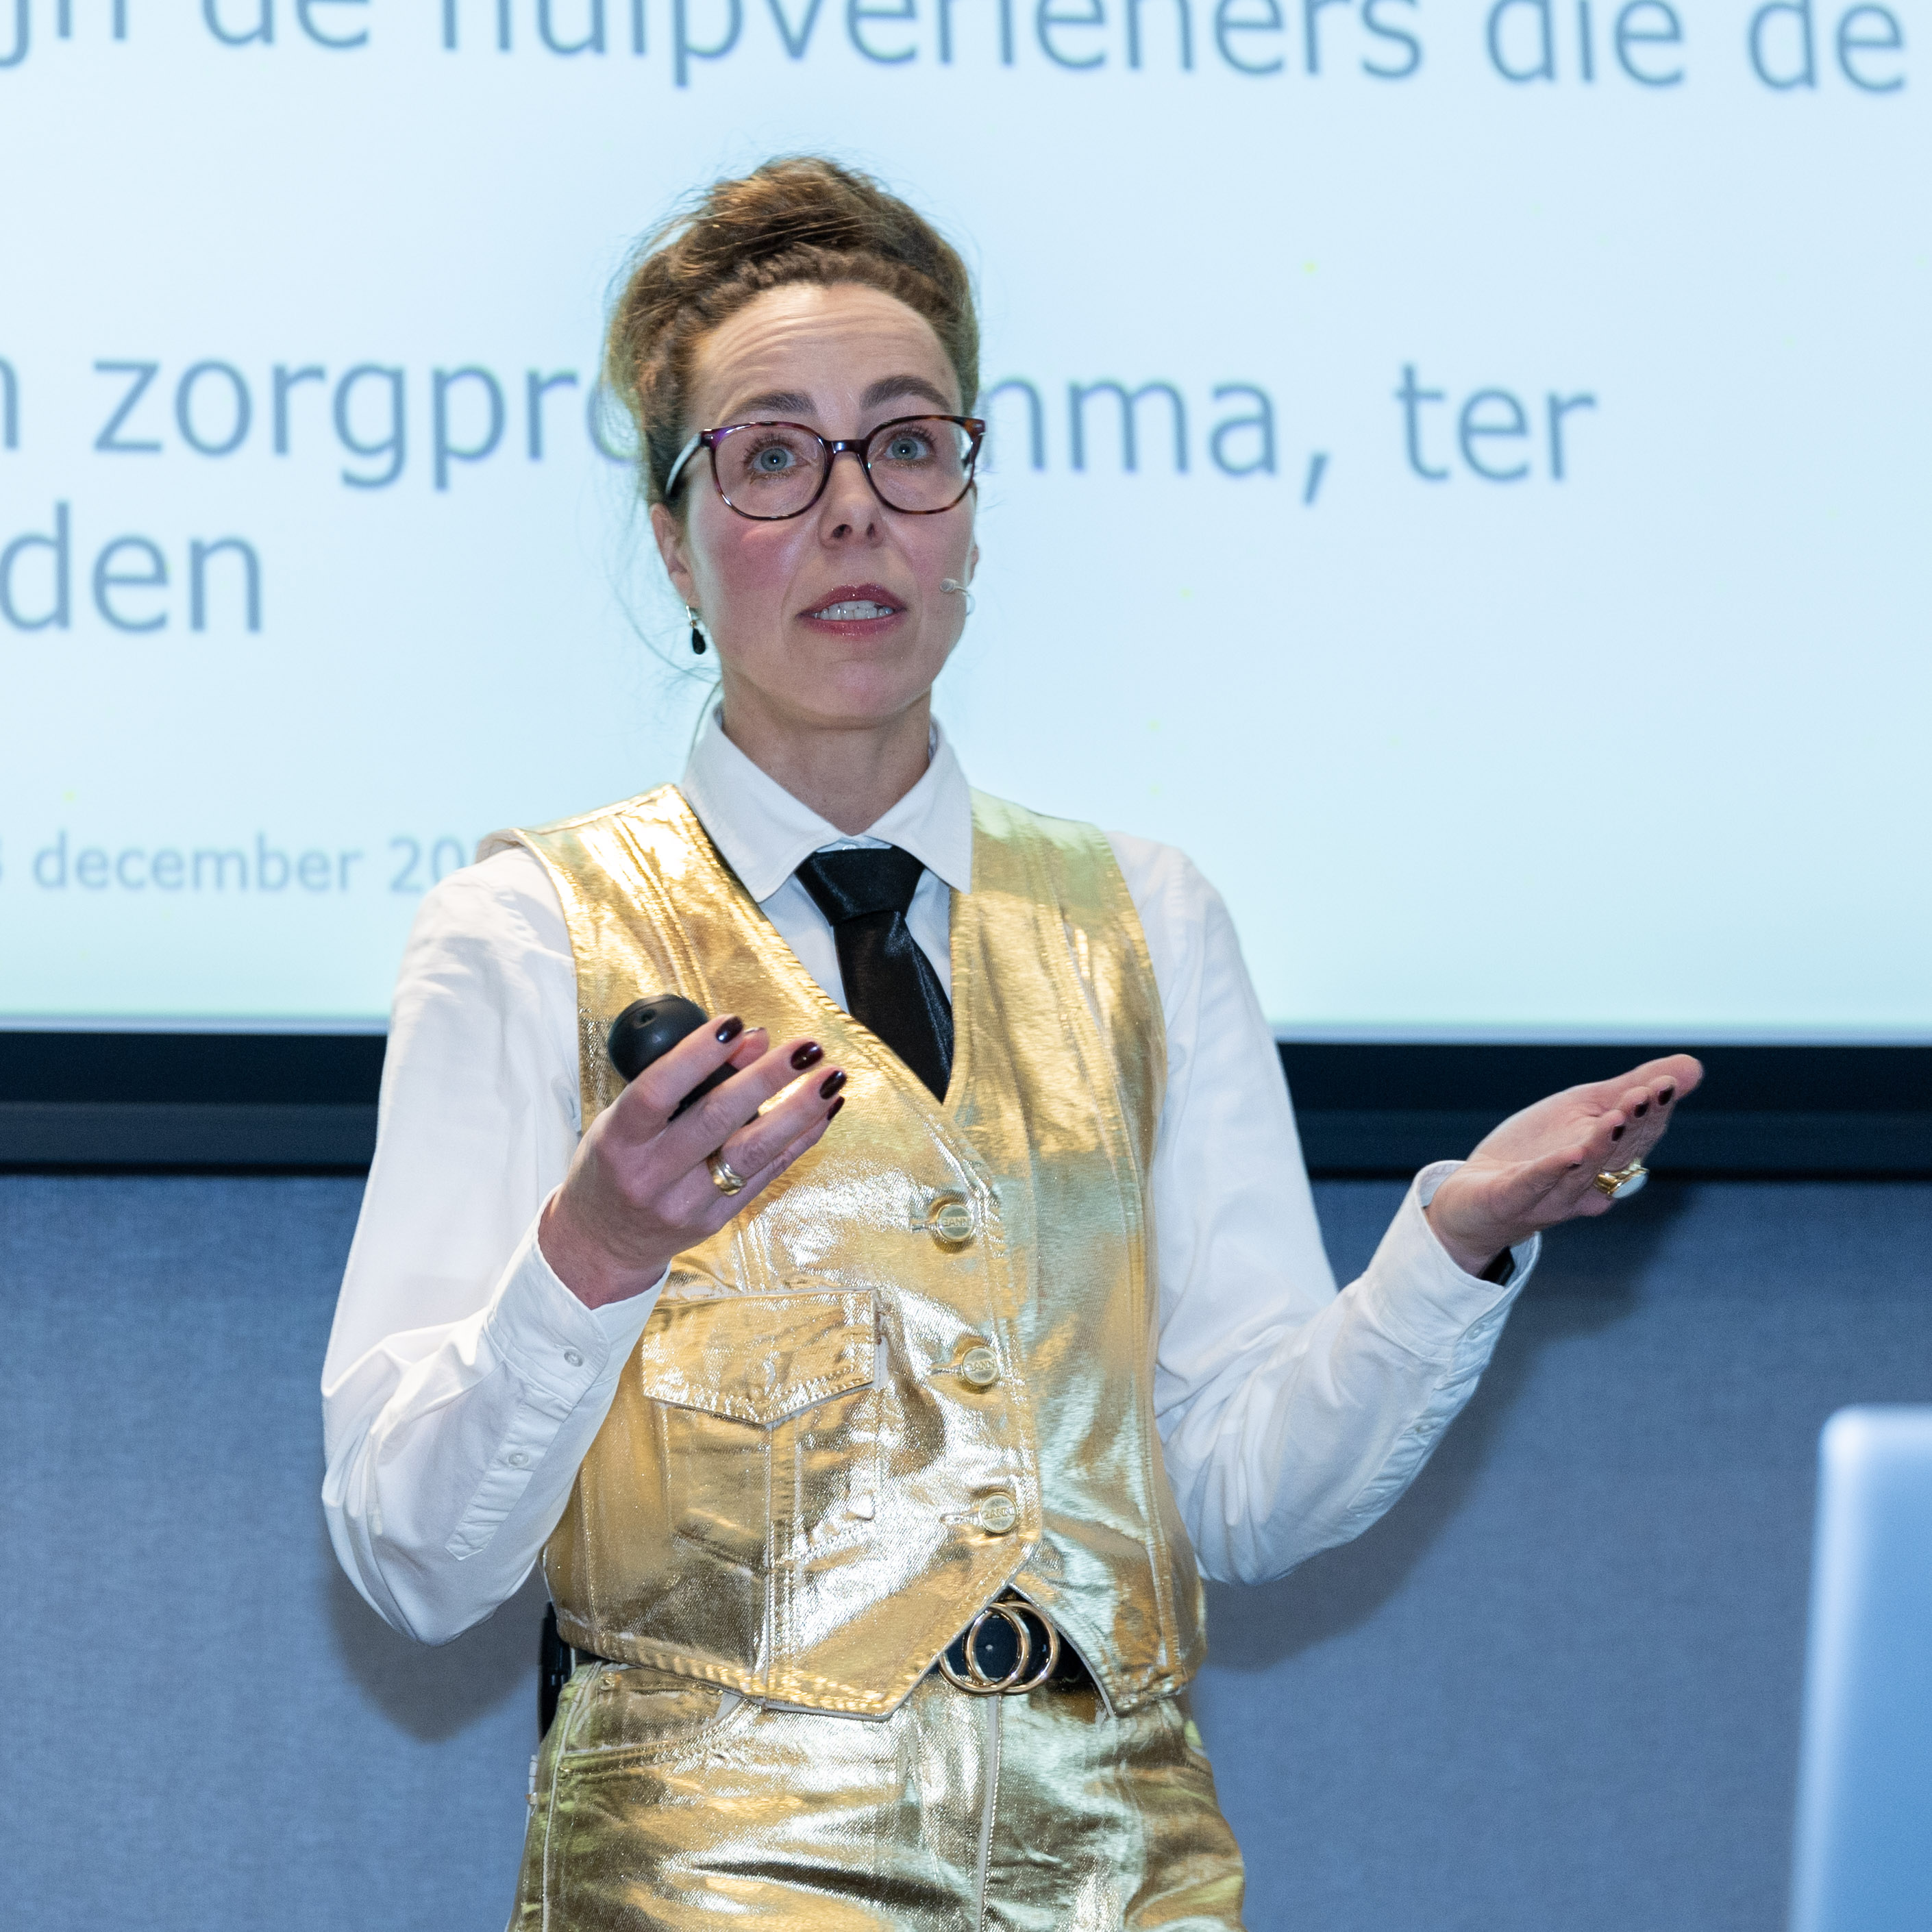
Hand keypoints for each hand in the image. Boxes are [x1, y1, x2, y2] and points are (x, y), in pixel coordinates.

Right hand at [539, 1015, 847, 1308]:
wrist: (602, 1245)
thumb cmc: (613, 1166)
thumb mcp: (627, 1117)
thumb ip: (685, 1080)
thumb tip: (752, 1039)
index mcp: (619, 1139)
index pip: (658, 1090)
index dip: (698, 1055)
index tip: (735, 1022)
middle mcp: (652, 1174)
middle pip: (717, 1119)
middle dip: (767, 1078)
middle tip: (807, 1047)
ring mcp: (687, 1203)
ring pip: (753, 1152)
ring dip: (799, 1110)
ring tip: (832, 1077)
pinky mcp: (717, 1220)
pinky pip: (768, 1175)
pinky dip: (800, 1140)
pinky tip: (825, 1111)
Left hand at [1424, 1053, 1704, 1276]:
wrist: (1475, 1197)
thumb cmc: (1536, 1150)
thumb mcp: (1583, 1110)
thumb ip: (1632, 1089)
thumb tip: (1693, 1066)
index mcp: (1607, 1162)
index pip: (1637, 1137)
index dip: (1652, 1112)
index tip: (1666, 1083)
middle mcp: (1585, 1184)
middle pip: (1614, 1154)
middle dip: (1632, 1124)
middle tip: (1646, 1094)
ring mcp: (1549, 1195)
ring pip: (1580, 1171)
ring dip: (1599, 1145)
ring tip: (1615, 1117)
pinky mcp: (1511, 1200)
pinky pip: (1533, 1185)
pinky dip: (1551, 1171)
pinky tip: (1569, 1154)